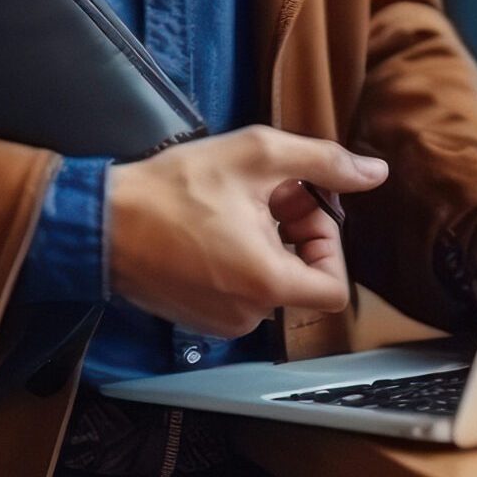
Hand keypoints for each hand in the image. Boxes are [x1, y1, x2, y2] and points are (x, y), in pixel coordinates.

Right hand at [108, 126, 389, 339]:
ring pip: (268, 282)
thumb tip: (376, 174)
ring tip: (229, 205)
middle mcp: (248, 315)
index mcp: (268, 283)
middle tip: (260, 190)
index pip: (335, 287)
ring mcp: (219, 322)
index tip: (299, 206)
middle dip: (292, 229)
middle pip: (300, 276)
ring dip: (263, 242)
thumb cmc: (174, 188)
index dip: (328, 242)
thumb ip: (323, 162)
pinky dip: (236, 260)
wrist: (99, 222)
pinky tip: (208, 227)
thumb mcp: (256, 155)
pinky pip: (237, 292)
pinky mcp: (195, 319)